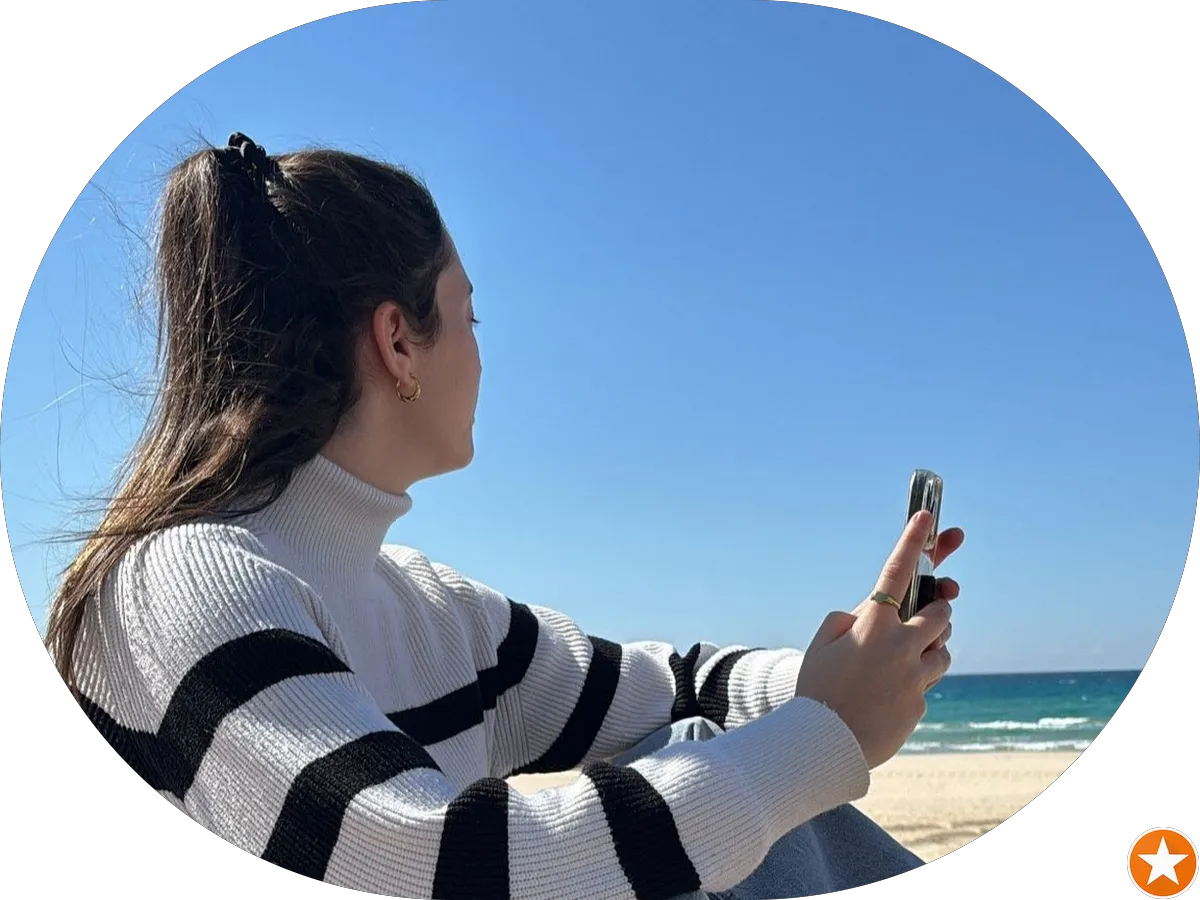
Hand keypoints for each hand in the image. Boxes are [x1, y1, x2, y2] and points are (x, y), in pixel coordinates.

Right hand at [794, 511, 955, 768]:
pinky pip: (926, 686)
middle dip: (936, 612)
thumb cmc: (816, 691)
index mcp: (872, 624)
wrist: (823, 745)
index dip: (913, 540)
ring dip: (927, 652)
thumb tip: (868, 616)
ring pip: (942, 652)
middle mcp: (900, 645)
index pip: (897, 572)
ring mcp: (915, 676)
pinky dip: (911, 687)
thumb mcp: (821, 646)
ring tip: (895, 668)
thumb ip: (845, 621)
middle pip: (941, 614)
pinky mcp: (921, 703)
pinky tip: (883, 701)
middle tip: (921, 619)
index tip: (929, 515)